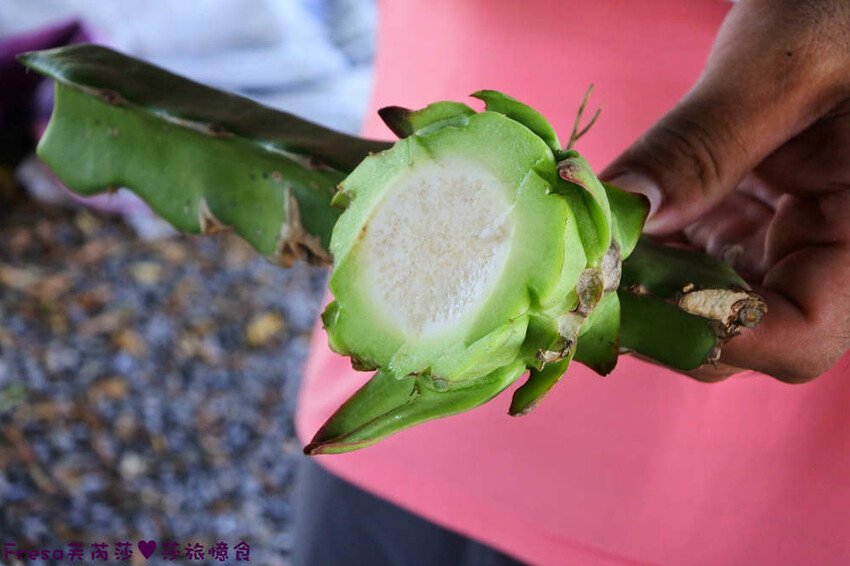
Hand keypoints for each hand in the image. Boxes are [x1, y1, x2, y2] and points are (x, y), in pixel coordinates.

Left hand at [601, 0, 849, 382]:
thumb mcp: (782, 68)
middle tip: (587, 274)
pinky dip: (643, 248)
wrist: (839, 2)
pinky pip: (688, 256)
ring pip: (701, 298)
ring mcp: (780, 240)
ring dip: (638, 283)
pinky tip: (606, 224)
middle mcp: (826, 254)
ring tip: (587, 247)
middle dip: (656, 311)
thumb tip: (619, 213)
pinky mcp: (744, 219)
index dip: (715, 335)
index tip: (629, 303)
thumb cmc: (843, 10)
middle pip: (740, 329)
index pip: (801, 336)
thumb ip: (702, 145)